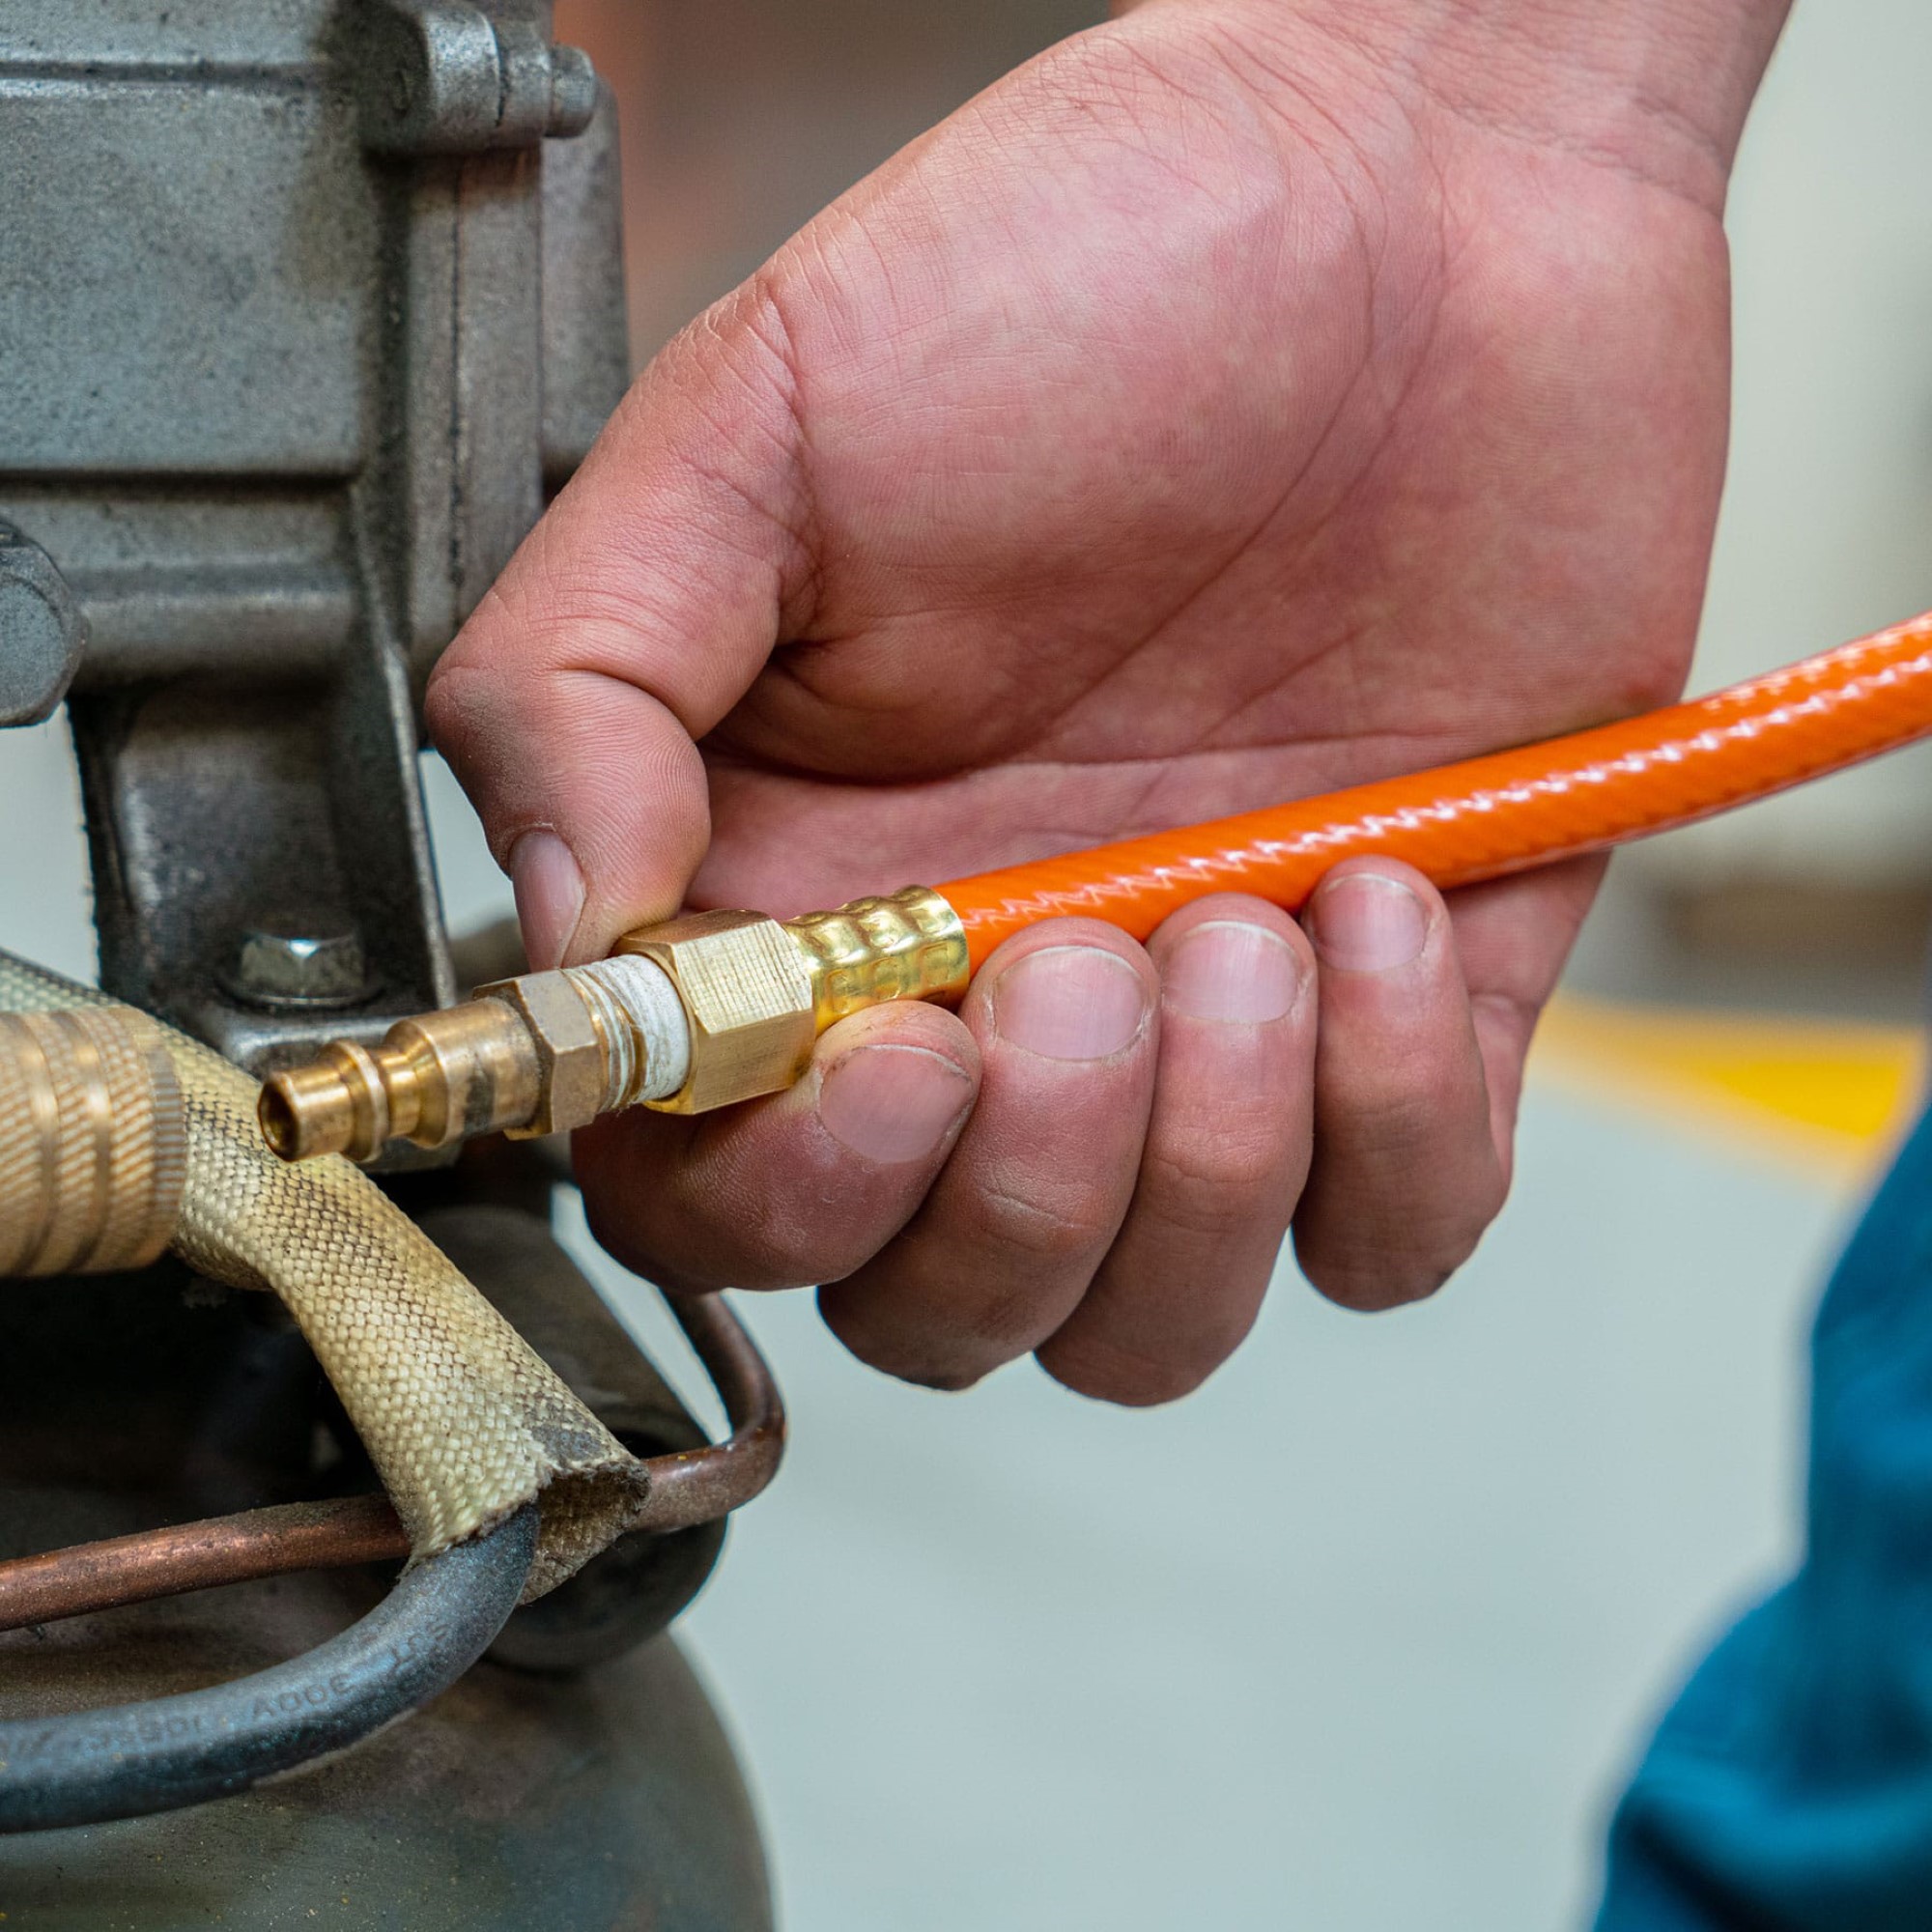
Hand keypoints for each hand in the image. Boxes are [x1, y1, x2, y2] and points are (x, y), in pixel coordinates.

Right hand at [431, 0, 1783, 1399]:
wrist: (1415, 185)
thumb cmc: (1083, 270)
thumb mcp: (761, 425)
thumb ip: (588, 686)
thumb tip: (560, 943)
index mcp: (811, 887)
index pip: (718, 1183)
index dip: (775, 1193)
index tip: (867, 1055)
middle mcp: (990, 988)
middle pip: (940, 1301)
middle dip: (1004, 1197)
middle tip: (1063, 970)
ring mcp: (1201, 1023)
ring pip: (1151, 1319)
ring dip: (1194, 1174)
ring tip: (1237, 924)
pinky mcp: (1416, 1007)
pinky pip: (1393, 1236)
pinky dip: (1396, 1134)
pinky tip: (1380, 908)